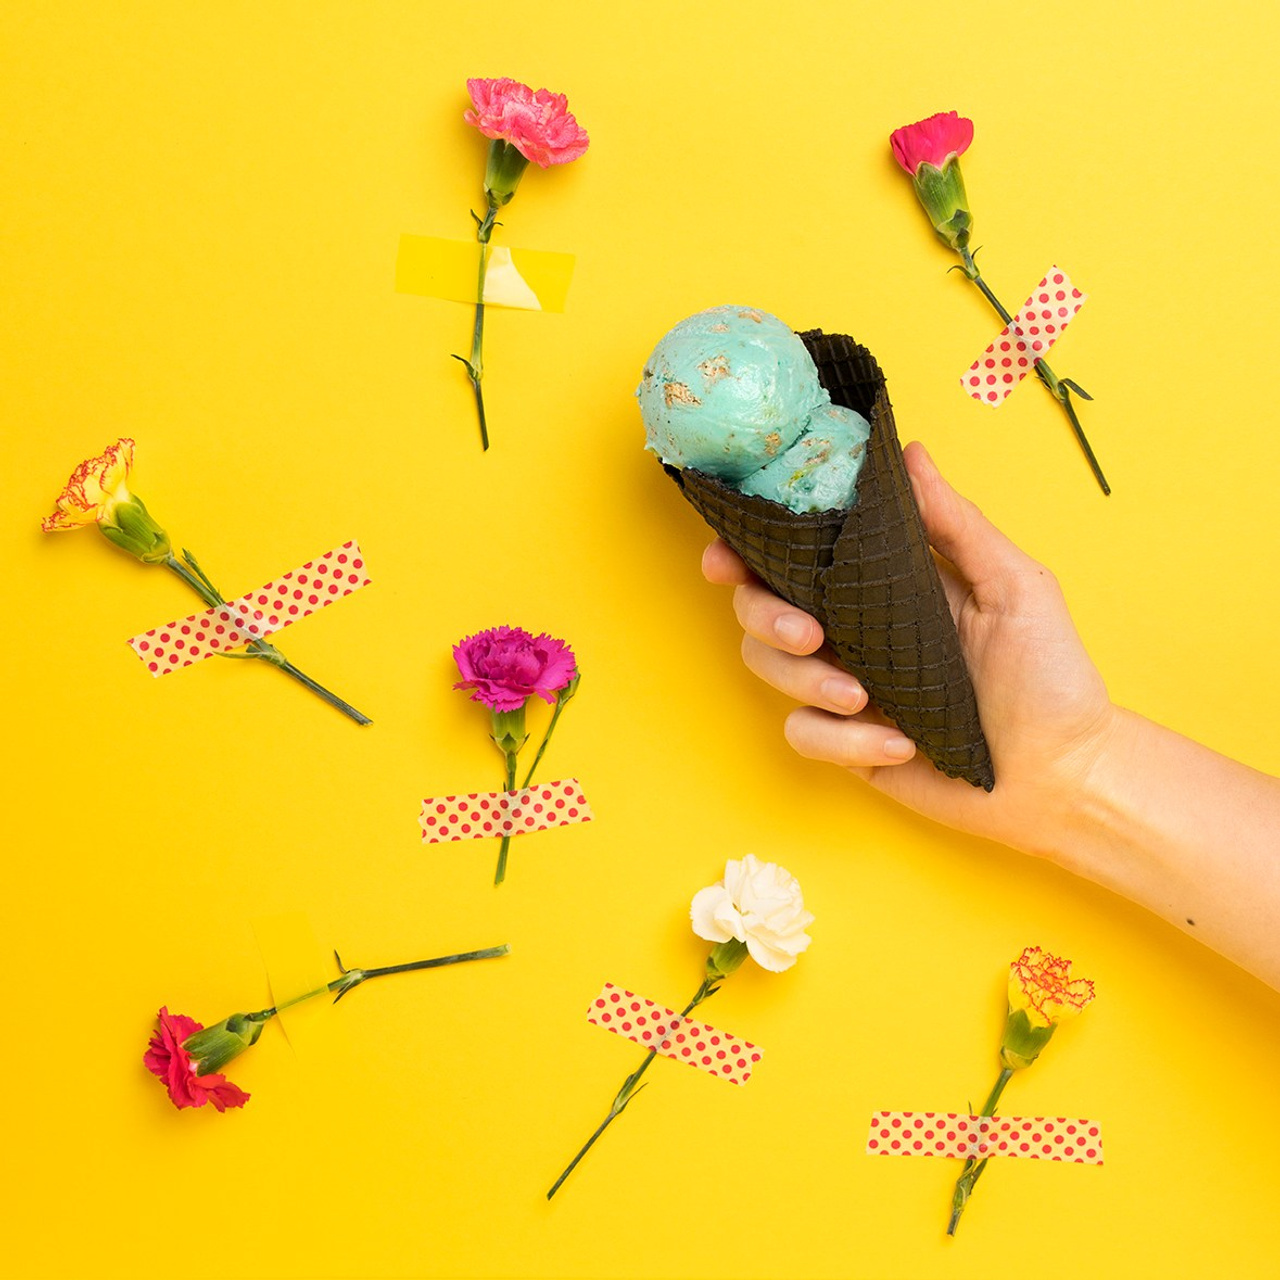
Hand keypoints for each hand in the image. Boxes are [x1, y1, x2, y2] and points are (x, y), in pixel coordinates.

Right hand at [701, 442, 1118, 855]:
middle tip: (809, 633)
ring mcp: (846, 688)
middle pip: (758, 610)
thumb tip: (910, 454)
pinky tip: (900, 746)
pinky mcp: (848, 746)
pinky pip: (805, 735)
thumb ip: (956, 524)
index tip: (729, 555)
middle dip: (765, 616)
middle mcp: (852, 632)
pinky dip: (845, 743)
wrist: (1065, 773)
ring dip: (805, 681)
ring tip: (865, 699)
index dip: (747, 550)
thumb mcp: (1014, 587)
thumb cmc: (1050, 677)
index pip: (795, 555)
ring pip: (769, 670)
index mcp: (881, 585)